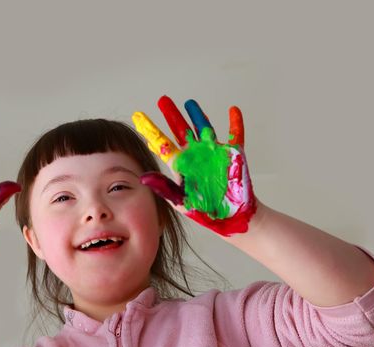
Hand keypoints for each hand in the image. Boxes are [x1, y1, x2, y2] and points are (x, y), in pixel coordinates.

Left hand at [132, 95, 257, 235]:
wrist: (231, 220)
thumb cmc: (205, 213)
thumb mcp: (181, 202)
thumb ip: (164, 187)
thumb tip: (143, 175)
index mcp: (181, 166)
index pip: (162, 144)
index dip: (150, 129)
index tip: (138, 115)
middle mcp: (195, 156)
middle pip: (181, 130)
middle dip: (172, 115)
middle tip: (163, 100)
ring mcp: (214, 154)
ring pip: (204, 128)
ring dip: (198, 115)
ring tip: (189, 102)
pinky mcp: (234, 155)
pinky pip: (236, 135)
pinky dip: (236, 123)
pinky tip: (233, 111)